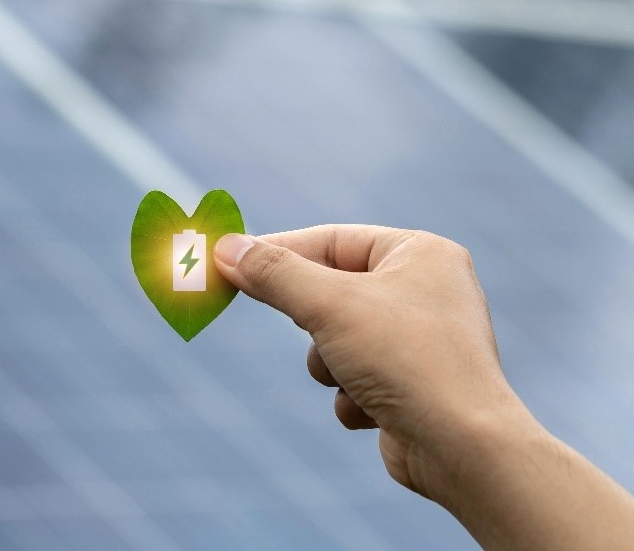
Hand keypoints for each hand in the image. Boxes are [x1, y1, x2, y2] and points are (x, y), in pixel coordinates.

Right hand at [213, 226, 523, 498]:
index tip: (230, 261)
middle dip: (312, 321)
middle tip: (292, 322)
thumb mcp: (327, 304)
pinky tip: (373, 410)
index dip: (279, 251)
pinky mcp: (414, 386)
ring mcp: (421, 341)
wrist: (461, 447)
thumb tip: (225, 248)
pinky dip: (352, 395)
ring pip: (337, 339)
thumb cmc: (405, 359)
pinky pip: (357, 377)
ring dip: (330, 364)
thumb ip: (273, 274)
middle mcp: (426, 290)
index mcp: (420, 253)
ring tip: (353, 378)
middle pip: (332, 291)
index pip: (332, 240)